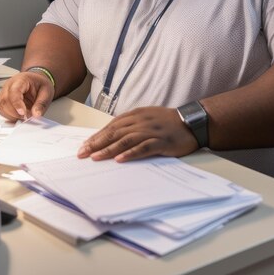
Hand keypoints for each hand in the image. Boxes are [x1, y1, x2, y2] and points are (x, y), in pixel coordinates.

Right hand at [0, 72, 54, 121]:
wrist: (36, 81)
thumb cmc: (39, 84)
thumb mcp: (46, 92)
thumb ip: (41, 104)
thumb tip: (36, 114)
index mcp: (21, 80)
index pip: (14, 92)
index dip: (17, 104)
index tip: (23, 113)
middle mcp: (9, 85)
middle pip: (5, 100)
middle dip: (15, 113)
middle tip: (27, 116)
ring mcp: (4, 92)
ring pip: (1, 106)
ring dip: (12, 115)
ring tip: (24, 116)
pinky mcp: (3, 100)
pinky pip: (2, 110)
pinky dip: (9, 116)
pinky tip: (18, 116)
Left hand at [77, 106, 198, 161]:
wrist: (191, 122)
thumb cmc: (167, 122)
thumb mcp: (146, 118)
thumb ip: (130, 125)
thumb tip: (110, 136)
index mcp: (135, 115)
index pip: (111, 126)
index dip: (97, 136)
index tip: (84, 146)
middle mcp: (141, 121)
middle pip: (115, 132)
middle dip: (97, 143)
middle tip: (83, 154)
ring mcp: (151, 131)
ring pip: (126, 140)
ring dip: (109, 149)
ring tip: (96, 158)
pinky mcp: (161, 142)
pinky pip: (143, 148)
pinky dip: (130, 153)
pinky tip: (120, 159)